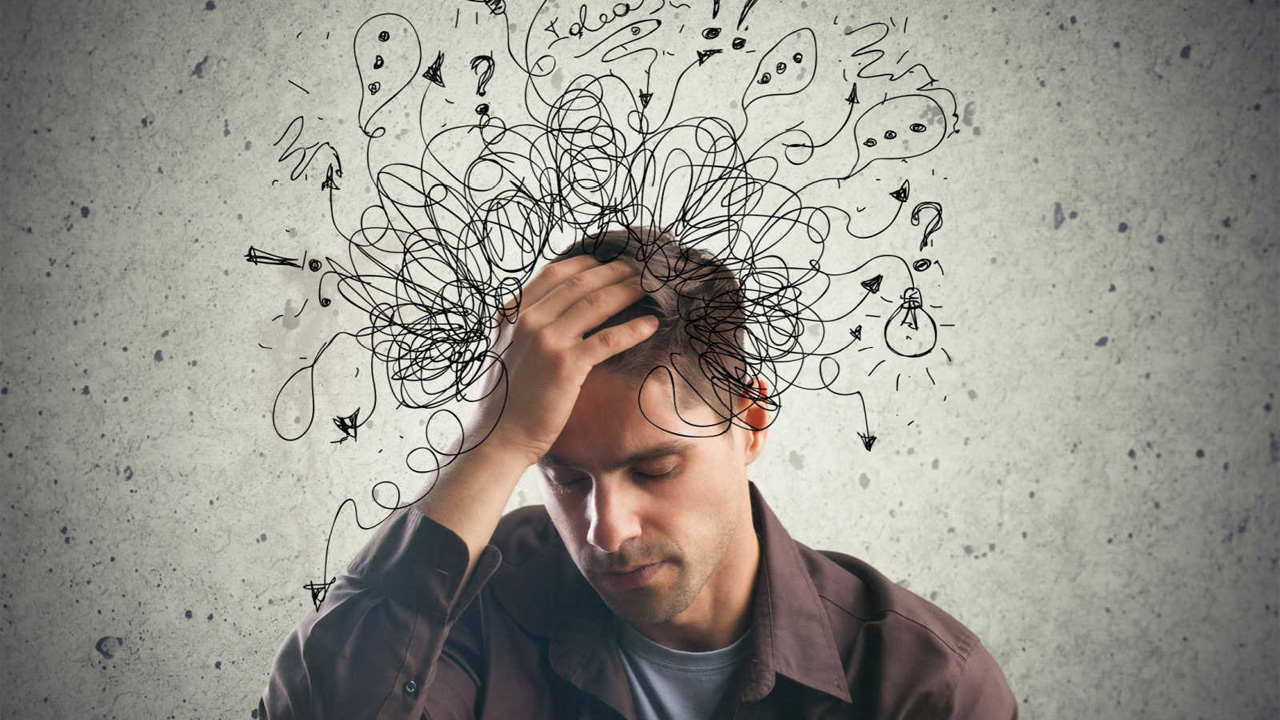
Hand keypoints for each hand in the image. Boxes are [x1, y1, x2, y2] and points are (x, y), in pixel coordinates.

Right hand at [469, 255, 658, 464]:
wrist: (498, 437)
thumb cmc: (506, 400)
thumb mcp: (507, 351)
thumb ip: (527, 329)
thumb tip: (557, 314)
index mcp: (513, 314)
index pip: (554, 273)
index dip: (586, 261)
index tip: (609, 260)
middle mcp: (529, 321)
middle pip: (580, 283)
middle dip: (615, 272)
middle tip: (641, 268)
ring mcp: (547, 341)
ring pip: (596, 304)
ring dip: (628, 291)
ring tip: (651, 287)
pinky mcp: (566, 365)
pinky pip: (608, 339)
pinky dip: (633, 329)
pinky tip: (651, 325)